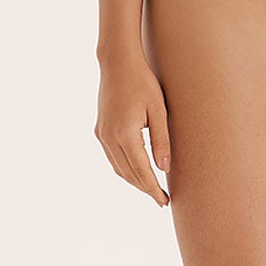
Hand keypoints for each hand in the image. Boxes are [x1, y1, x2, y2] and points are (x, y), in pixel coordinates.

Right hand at [95, 54, 171, 207]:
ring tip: (152, 188)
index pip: (142, 171)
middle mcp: (109, 138)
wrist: (117, 63)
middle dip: (145, 188)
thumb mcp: (159, 110)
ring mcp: (102, 135)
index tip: (165, 202)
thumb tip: (165, 169)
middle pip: (129, 174)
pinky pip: (112, 158)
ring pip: (118, 168)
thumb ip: (162, 140)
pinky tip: (137, 171)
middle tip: (162, 200)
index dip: (154, 189)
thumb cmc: (143, 82)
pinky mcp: (100, 130)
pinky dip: (124, 168)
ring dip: (134, 181)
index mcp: (125, 134)